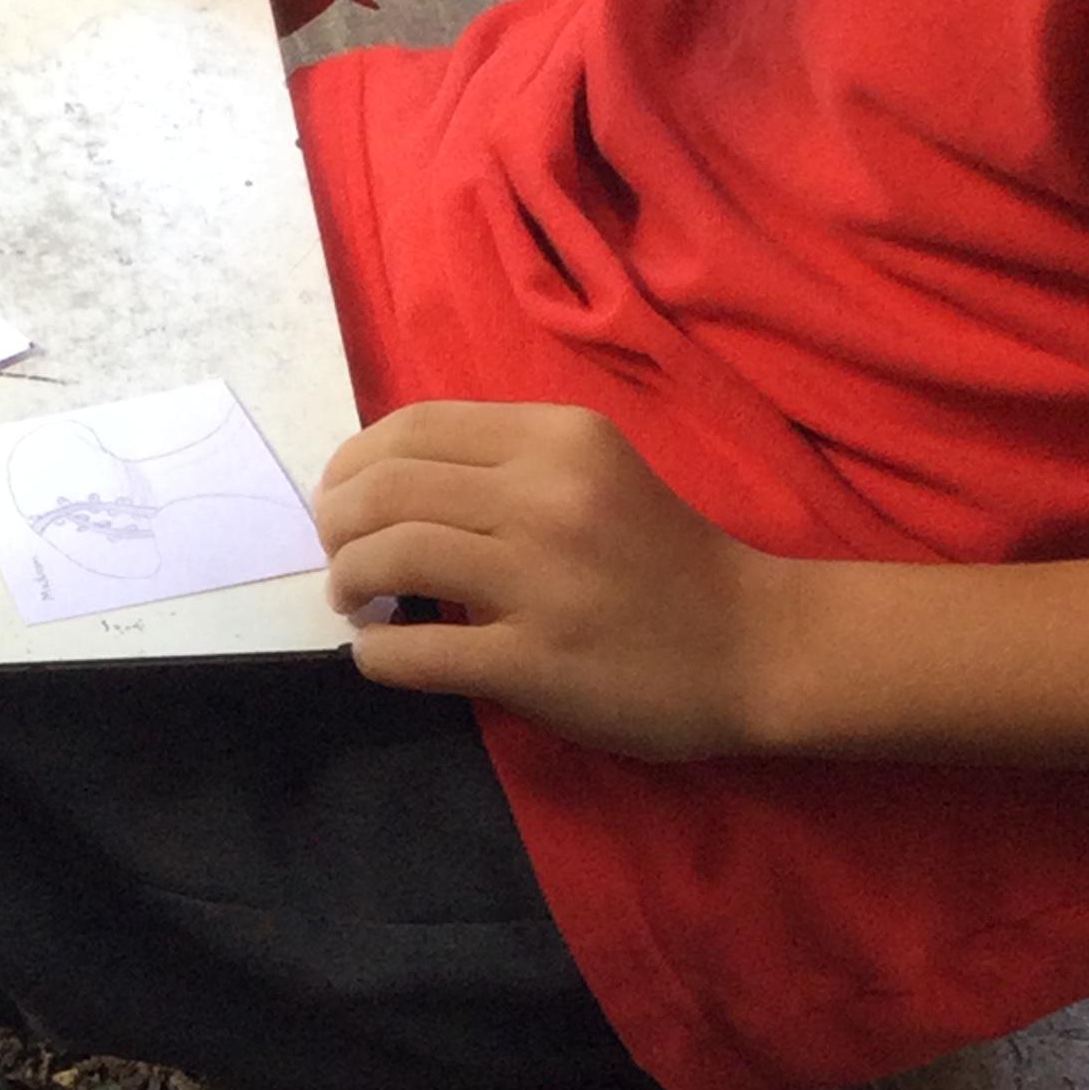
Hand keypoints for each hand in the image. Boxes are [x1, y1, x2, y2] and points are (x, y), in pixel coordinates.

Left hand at [315, 402, 789, 760]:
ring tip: (354, 602)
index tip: (344, 502)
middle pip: (386, 487)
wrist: (752, 645)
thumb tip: (387, 485)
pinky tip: (381, 654)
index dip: (353, 465)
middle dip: (336, 524)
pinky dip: (375, 654)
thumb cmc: (664, 563)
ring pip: (389, 557)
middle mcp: (546, 495)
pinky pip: (414, 653)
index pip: (413, 427)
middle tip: (338, 558)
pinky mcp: (533, 662)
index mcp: (559, 437)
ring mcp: (540, 580)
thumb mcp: (593, 477)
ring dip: (347, 582)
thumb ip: (506, 470)